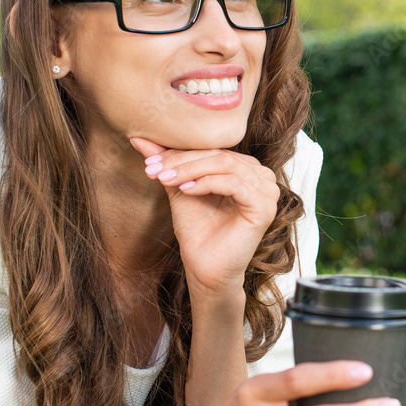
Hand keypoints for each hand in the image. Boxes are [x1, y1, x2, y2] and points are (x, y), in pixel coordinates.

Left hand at [129, 136, 279, 302]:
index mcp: (247, 169)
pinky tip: (186, 191)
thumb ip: (167, 162)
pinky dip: (208, 183)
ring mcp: (267, 192)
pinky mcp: (265, 207)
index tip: (149, 160)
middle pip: (219, 155)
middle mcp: (262, 177)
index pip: (213, 149)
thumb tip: (138, 138)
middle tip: (153, 169)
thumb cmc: (197, 230)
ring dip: (190, 170)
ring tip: (165, 179)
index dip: (180, 152)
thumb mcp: (179, 188)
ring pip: (226, 165)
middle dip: (182, 161)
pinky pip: (236, 184)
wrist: (205, 267)